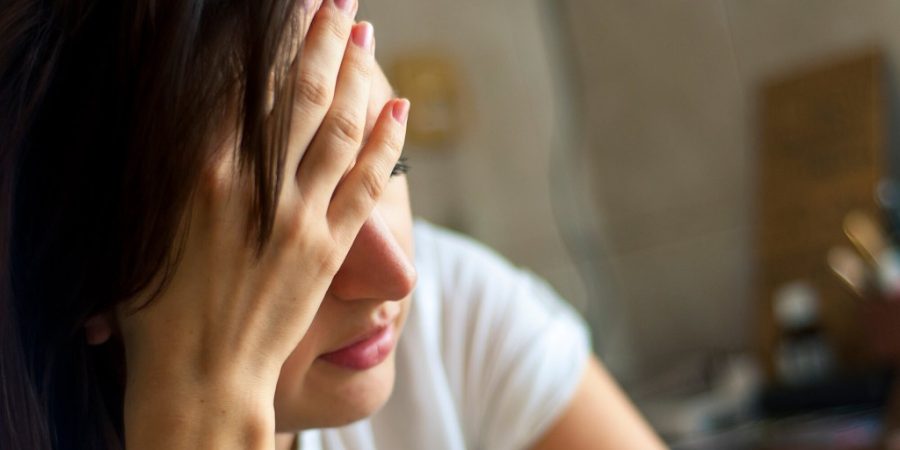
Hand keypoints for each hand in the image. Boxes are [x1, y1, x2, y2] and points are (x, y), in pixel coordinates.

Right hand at [117, 0, 407, 445]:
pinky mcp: (329, 248)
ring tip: (365, 33)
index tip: (286, 11)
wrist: (200, 375)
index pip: (242, 84)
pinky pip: (365, 183)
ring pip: (336, 127)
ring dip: (355, 75)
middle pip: (297, 92)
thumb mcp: (145, 225)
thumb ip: (172, 168)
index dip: (268, 41)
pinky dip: (384, 142)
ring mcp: (296, 215)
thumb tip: (197, 118)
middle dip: (320, 38)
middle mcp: (252, 184)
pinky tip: (399, 109)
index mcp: (199, 172)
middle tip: (337, 1)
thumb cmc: (156, 306)